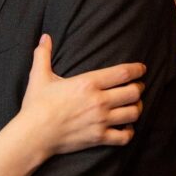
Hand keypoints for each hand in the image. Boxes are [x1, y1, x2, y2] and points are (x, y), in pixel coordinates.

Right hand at [20, 34, 145, 155]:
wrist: (34, 133)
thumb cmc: (36, 104)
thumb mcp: (39, 76)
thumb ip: (43, 55)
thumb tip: (44, 37)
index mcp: (87, 83)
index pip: (122, 73)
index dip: (136, 69)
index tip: (141, 69)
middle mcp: (99, 101)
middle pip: (133, 92)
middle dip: (139, 88)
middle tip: (138, 86)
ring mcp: (101, 121)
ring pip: (133, 113)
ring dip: (137, 108)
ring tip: (134, 105)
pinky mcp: (99, 137)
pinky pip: (125, 136)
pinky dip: (129, 132)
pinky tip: (126, 127)